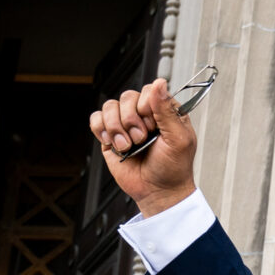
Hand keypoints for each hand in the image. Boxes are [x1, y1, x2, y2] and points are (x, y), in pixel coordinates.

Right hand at [90, 78, 197, 216]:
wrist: (157, 191)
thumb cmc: (173, 168)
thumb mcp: (178, 139)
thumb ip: (167, 110)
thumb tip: (160, 83)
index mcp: (164, 111)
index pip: (149, 90)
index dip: (147, 107)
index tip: (154, 126)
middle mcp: (144, 114)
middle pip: (127, 97)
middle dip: (132, 120)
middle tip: (142, 139)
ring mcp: (126, 123)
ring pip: (110, 106)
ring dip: (117, 128)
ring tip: (129, 146)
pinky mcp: (110, 135)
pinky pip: (96, 119)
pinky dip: (102, 130)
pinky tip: (114, 143)